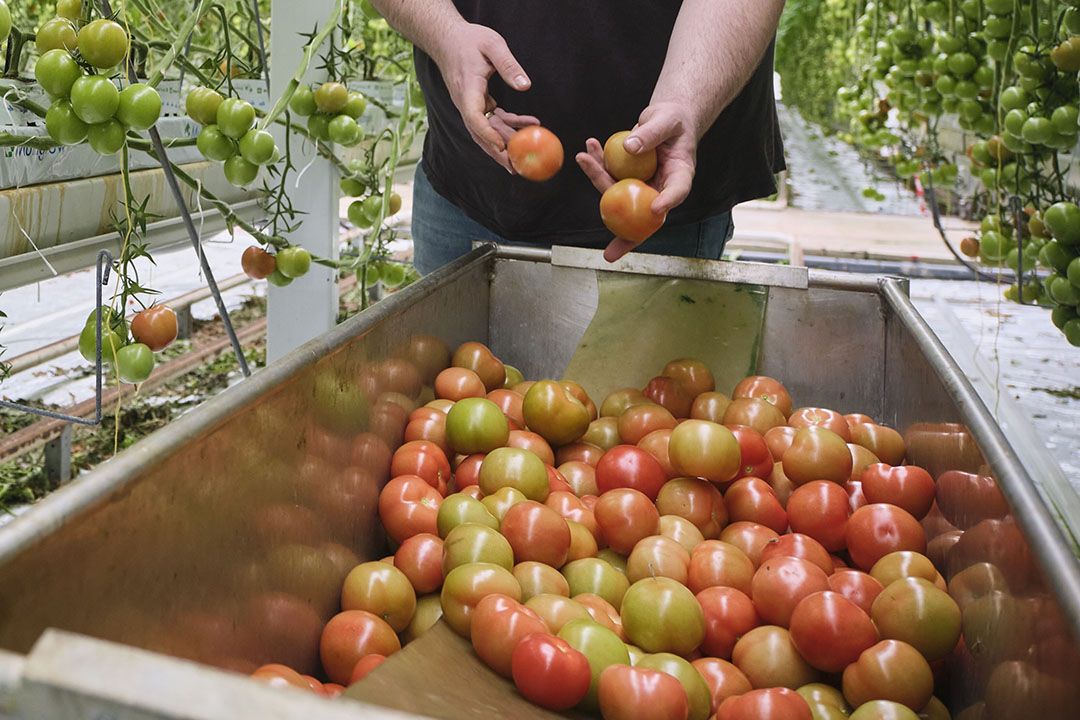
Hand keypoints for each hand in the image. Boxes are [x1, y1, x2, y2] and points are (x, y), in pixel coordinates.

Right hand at [432, 23, 532, 170]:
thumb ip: (508, 65)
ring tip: (526, 157)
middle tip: (515, 168)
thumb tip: (525, 86)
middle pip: (480, 134)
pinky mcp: (477, 104)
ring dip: (506, 143)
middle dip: (497, 153)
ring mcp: (470, 105)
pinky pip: (493, 120)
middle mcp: (466, 103)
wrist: (448, 39)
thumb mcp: (492, 44)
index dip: (487, 135)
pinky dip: (510, 125)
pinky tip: (530, 125)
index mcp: (467, 90)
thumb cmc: (470, 39)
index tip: (502, 147)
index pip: (474, 118)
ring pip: (487, 130)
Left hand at [576, 102, 699, 261]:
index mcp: (679, 175)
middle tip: (610, 253)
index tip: (656, 209)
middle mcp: (660, 188)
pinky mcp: (626, 178)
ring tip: (585, 157)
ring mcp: (641, 185)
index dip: (667, 202)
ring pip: (618, 194)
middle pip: (642, 212)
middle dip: (625, 235)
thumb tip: (628, 147)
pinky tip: (588, 150)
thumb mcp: (667, 118)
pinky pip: (609, 176)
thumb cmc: (673, 119)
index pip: (676, 191)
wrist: (666, 118)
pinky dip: (596, 165)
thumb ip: (651, 132)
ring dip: (598, 178)